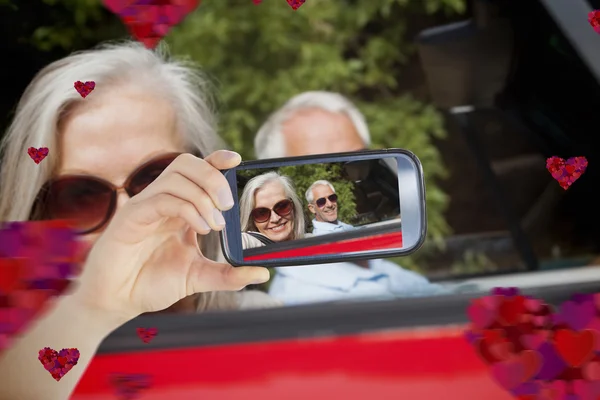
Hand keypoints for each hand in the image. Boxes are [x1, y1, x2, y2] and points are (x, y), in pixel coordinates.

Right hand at [71, 151, 268, 323]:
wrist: (118, 301)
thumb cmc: (152, 283)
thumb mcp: (199, 277)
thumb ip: (229, 274)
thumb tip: (263, 272)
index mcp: (179, 207)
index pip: (198, 170)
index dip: (217, 160)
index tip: (237, 160)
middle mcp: (163, 200)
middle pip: (187, 164)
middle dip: (213, 177)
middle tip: (228, 205)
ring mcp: (146, 206)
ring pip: (175, 176)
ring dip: (202, 195)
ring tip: (215, 224)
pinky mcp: (132, 217)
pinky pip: (161, 198)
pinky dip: (186, 208)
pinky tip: (200, 228)